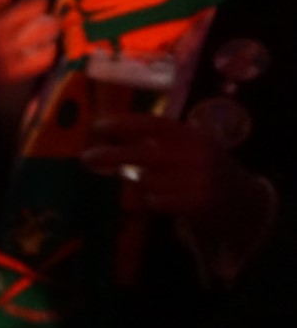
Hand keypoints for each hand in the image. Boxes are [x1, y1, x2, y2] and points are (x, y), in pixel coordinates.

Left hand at [83, 114, 275, 282]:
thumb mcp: (188, 148)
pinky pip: (156, 201)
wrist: (242, 202)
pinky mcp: (197, 203)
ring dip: (136, 182)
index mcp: (191, 134)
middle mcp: (196, 154)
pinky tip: (162, 198)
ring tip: (146, 181)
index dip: (123, 123)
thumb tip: (105, 134)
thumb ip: (156, 142)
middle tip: (86, 158)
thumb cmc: (202, 170)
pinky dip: (151, 200)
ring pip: (146, 181)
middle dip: (110, 155)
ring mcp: (198, 179)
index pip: (153, 124)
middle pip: (142, 154)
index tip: (97, 126)